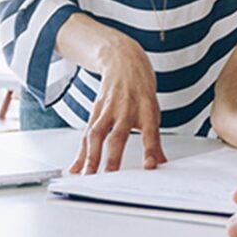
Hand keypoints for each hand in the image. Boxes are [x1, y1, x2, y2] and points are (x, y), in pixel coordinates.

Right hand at [68, 33, 166, 174]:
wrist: (123, 60)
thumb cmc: (140, 89)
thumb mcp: (153, 111)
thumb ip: (154, 140)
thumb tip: (162, 164)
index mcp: (146, 109)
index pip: (150, 133)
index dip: (151, 150)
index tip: (150, 166)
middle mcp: (126, 108)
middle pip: (117, 135)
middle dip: (113, 157)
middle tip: (110, 176)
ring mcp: (108, 109)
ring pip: (97, 134)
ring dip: (91, 156)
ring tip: (88, 176)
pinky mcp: (95, 110)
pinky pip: (86, 134)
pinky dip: (80, 153)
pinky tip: (75, 168)